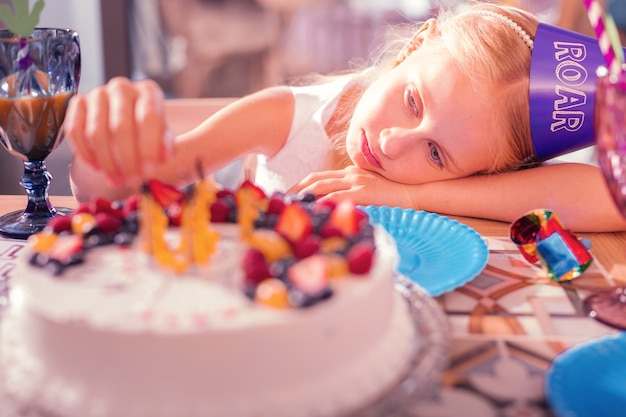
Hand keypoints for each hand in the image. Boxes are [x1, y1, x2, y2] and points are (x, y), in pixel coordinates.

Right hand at [64, 77, 171, 187]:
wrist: (122, 125)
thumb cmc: (146, 132)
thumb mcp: (162, 137)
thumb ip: (165, 145)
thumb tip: (164, 155)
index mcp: (148, 92)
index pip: (148, 117)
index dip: (149, 147)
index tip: (149, 170)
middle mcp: (122, 88)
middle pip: (121, 126)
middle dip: (127, 159)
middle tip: (132, 180)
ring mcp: (97, 93)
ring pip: (97, 132)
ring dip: (107, 162)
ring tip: (116, 180)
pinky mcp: (77, 103)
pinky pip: (75, 130)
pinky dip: (86, 153)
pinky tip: (98, 168)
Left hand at [290, 166, 418, 208]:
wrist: (418, 193)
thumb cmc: (397, 197)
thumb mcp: (372, 193)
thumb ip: (356, 196)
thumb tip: (339, 211)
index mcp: (351, 174)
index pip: (319, 176)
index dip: (301, 184)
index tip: (288, 195)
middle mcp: (351, 175)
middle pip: (315, 179)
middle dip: (296, 190)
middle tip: (280, 202)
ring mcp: (356, 182)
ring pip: (321, 186)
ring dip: (303, 196)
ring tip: (289, 208)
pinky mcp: (363, 192)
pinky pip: (337, 197)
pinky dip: (321, 203)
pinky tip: (310, 211)